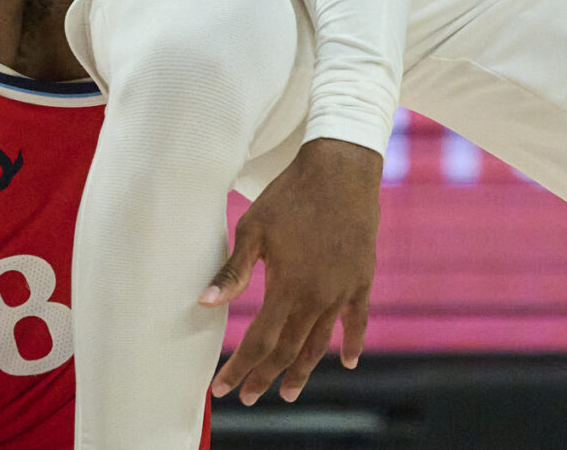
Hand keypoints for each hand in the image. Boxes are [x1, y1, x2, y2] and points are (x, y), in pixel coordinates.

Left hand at [202, 139, 382, 404]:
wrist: (341, 170)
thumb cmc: (290, 195)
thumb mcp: (254, 228)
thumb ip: (233, 271)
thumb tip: (204, 304)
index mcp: (288, 286)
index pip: (260, 341)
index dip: (240, 368)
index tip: (223, 389)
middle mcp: (317, 297)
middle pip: (288, 349)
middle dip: (265, 375)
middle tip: (249, 396)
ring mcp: (343, 291)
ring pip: (319, 342)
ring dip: (302, 370)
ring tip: (288, 392)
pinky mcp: (361, 279)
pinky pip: (358, 320)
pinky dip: (352, 343)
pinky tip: (348, 362)